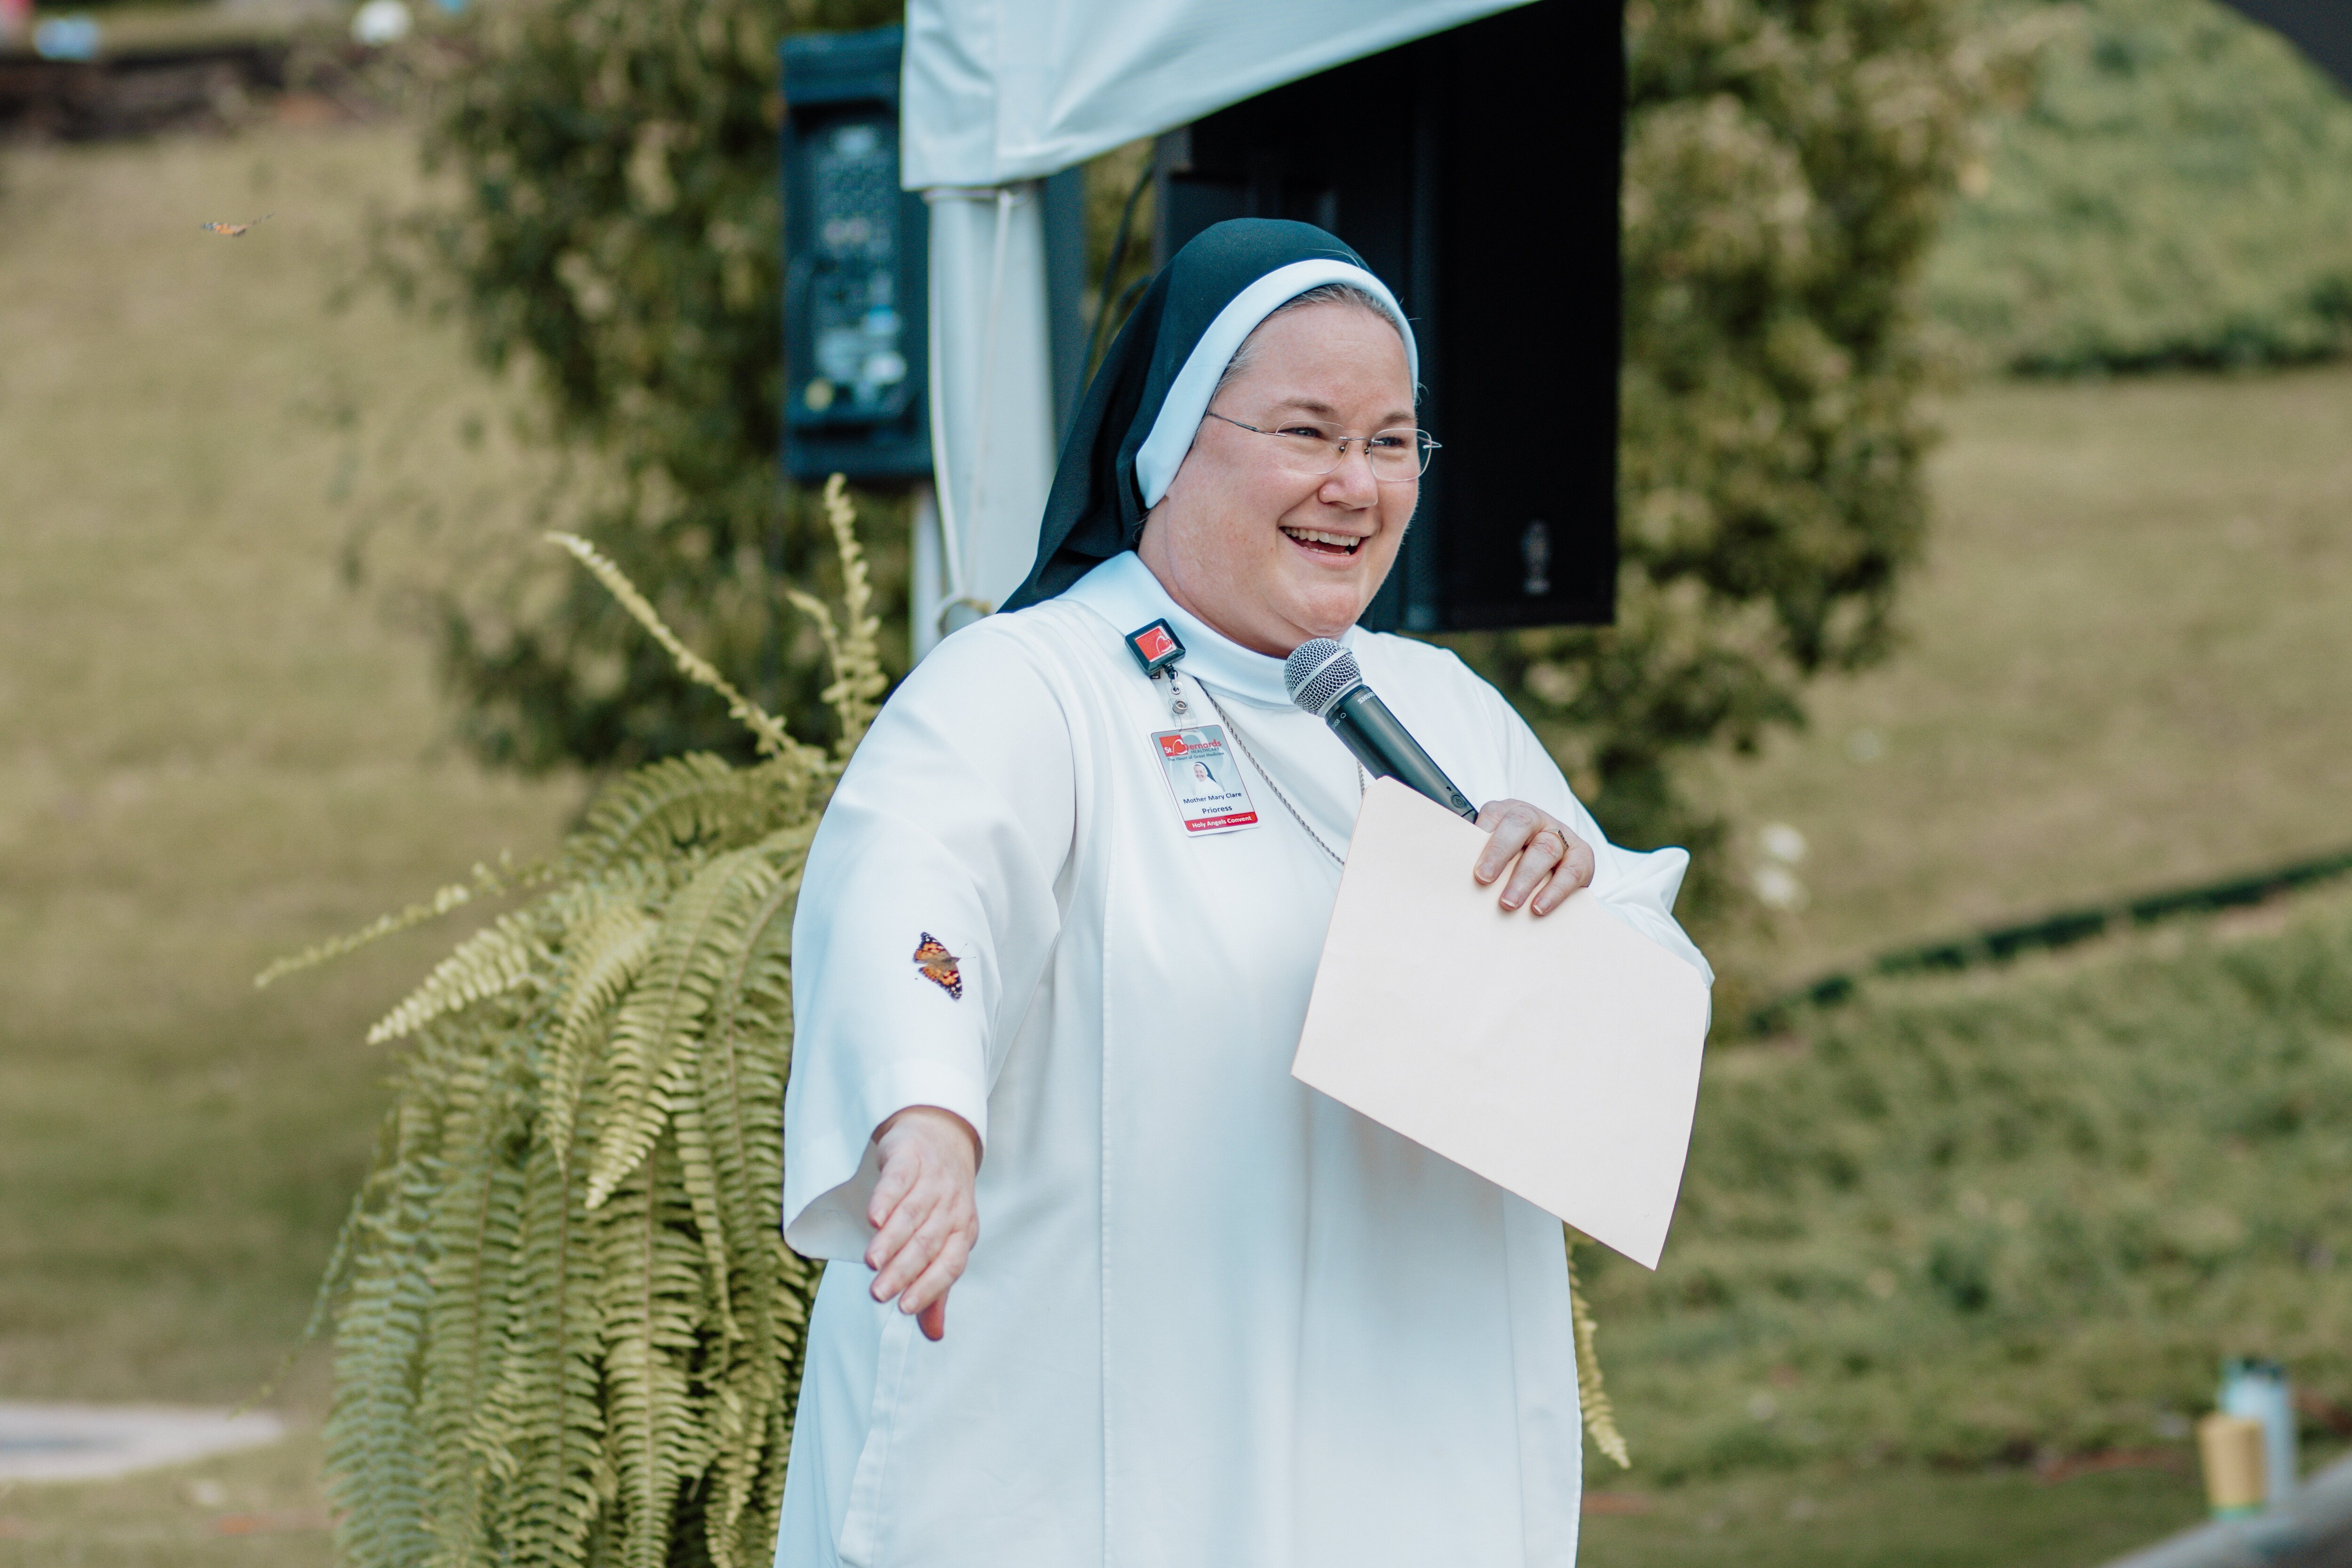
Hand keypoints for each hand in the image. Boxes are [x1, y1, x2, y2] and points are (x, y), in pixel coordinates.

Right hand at [865, 1105, 979, 1341]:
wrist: (942, 1136)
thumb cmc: (940, 1202)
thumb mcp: (945, 1242)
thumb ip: (936, 1288)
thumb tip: (935, 1336)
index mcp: (963, 1232)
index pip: (950, 1265)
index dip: (929, 1288)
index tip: (904, 1309)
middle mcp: (952, 1208)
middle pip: (927, 1244)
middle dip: (903, 1271)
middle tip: (878, 1293)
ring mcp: (932, 1182)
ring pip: (912, 1215)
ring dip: (891, 1240)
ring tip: (871, 1262)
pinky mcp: (910, 1159)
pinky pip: (899, 1181)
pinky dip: (886, 1199)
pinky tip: (872, 1218)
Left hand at [1472, 798, 1595, 915]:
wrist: (1558, 865)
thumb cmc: (1514, 860)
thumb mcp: (1497, 851)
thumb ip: (1479, 855)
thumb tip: (1454, 876)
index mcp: (1510, 812)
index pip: (1494, 814)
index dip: (1483, 835)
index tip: (1473, 863)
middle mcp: (1537, 818)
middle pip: (1520, 825)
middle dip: (1500, 851)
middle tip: (1484, 878)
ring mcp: (1562, 834)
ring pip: (1544, 850)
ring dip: (1524, 878)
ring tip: (1508, 903)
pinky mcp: (1582, 855)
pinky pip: (1571, 872)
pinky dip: (1554, 892)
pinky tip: (1538, 908)